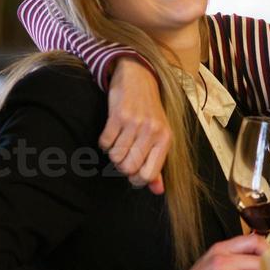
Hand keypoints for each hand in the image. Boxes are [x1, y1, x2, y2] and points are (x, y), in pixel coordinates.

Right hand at [103, 59, 171, 193]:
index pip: (149, 174)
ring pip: (115, 157)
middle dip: (122, 167)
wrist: (139, 78)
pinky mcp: (117, 115)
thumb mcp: (160, 136)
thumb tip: (158, 190)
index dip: (137, 180)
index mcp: (165, 139)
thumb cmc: (150, 112)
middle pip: (129, 168)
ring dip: (113, 154)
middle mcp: (151, 131)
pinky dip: (104, 144)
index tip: (133, 173)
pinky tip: (112, 134)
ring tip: (119, 143)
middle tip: (124, 157)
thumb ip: (158, 165)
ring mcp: (134, 123)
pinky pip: (104, 143)